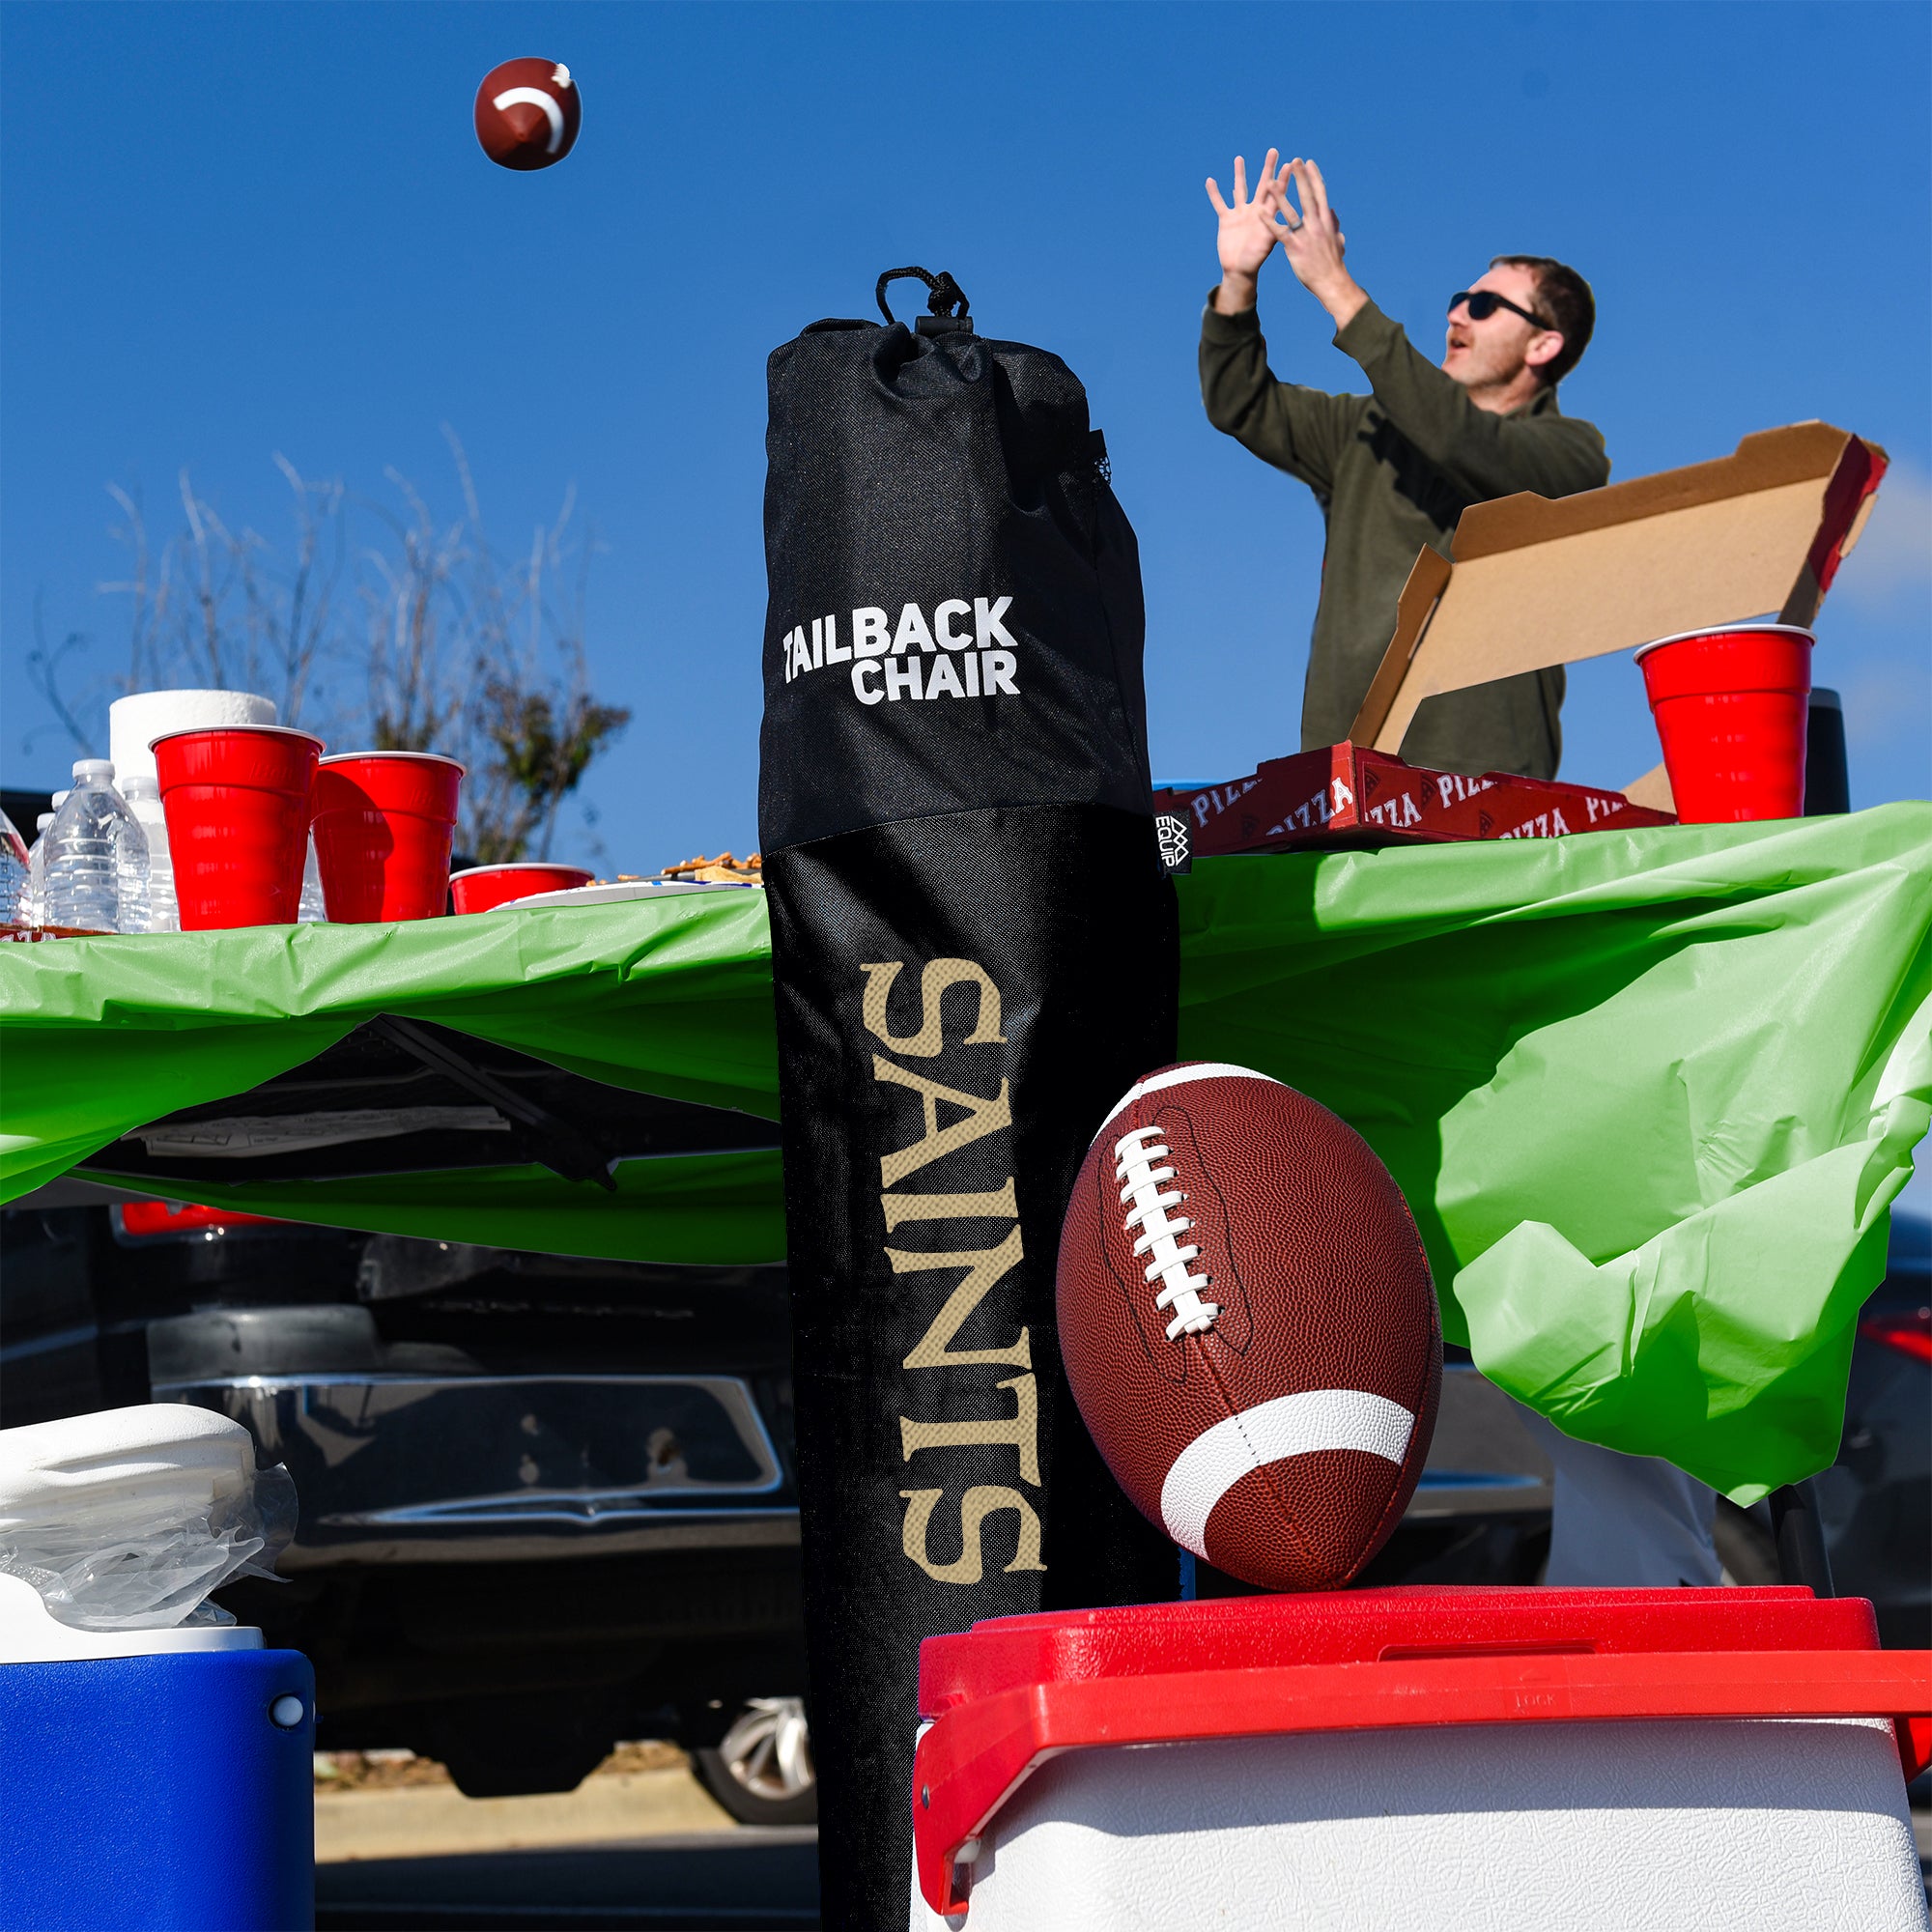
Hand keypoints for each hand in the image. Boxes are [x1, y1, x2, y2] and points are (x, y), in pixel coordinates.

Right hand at [1205, 149, 1293, 309]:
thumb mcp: (1268, 244)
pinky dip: (1214, 193)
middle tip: (1274, 151)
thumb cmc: (1256, 260)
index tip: (1291, 164)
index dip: (1283, 179)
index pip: (1277, 193)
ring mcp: (1240, 213)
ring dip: (1239, 174)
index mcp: (1267, 216)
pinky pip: (1219, 203)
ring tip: (1239, 158)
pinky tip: (1210, 181)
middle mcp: (1255, 211)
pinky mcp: (1226, 219)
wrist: (1239, 270)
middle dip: (1268, 168)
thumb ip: (1274, 228)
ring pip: (1240, 189)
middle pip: (1262, 185)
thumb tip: (1284, 218)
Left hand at [1260, 158, 1364, 325]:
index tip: (1309, 163)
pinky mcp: (1295, 247)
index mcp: (1327, 221)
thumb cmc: (1333, 264)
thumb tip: (1333, 214)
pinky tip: (1259, 213)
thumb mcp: (1337, 241)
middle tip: (1294, 160)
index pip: (1320, 194)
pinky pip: (1279, 232)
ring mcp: (1306, 235)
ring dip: (1279, 195)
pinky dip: (1269, 222)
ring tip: (1269, 181)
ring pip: (1291, 210)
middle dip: (1300, 177)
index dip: (1314, 177)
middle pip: (1307, 195)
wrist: (1332, 282)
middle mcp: (1317, 224)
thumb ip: (1334, 225)